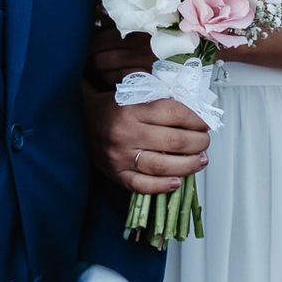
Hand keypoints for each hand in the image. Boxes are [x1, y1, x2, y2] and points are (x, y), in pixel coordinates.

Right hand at [84, 82, 209, 194]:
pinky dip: (163, 186)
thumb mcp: (131, 95)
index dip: (196, 119)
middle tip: (205, 142)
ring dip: (189, 165)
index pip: (174, 113)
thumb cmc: (109, 108)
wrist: (76, 122)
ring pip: (163, 166)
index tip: (205, 122)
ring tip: (201, 160)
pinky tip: (177, 182)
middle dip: (198, 142)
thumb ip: (157, 102)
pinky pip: (143, 185)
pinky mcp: (116, 174)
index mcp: (131, 108)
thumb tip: (194, 111)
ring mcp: (120, 156)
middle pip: (174, 140)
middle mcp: (126, 132)